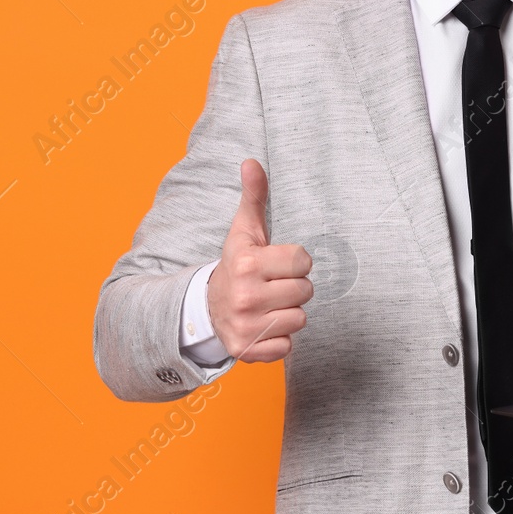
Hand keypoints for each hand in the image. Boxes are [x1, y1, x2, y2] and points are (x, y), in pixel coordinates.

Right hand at [206, 159, 312, 362]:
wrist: (207, 308)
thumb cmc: (237, 265)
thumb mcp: (244, 230)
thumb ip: (254, 196)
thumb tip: (252, 162)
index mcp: (247, 264)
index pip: (304, 262)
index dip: (294, 262)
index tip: (275, 264)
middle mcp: (245, 297)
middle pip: (305, 291)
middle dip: (293, 287)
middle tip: (271, 285)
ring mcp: (246, 327)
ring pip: (300, 318)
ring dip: (288, 312)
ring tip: (267, 305)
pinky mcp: (248, 352)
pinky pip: (288, 346)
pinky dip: (280, 338)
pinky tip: (264, 325)